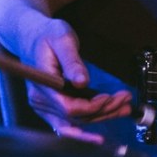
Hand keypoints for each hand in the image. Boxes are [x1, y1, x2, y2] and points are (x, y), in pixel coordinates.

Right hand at [23, 19, 132, 142]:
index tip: (109, 97)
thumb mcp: (61, 40)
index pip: (68, 108)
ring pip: (77, 122)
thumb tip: (82, 82)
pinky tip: (110, 115)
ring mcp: (46, 106)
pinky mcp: (53, 106)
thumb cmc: (46, 34)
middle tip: (125, 100)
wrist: (31, 36)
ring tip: (125, 108)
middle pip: (75, 118)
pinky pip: (72, 121)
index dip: (91, 107)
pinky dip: (92, 119)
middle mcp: (41, 101)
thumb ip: (72, 61)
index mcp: (43, 85)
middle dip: (104, 111)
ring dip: (102, 117)